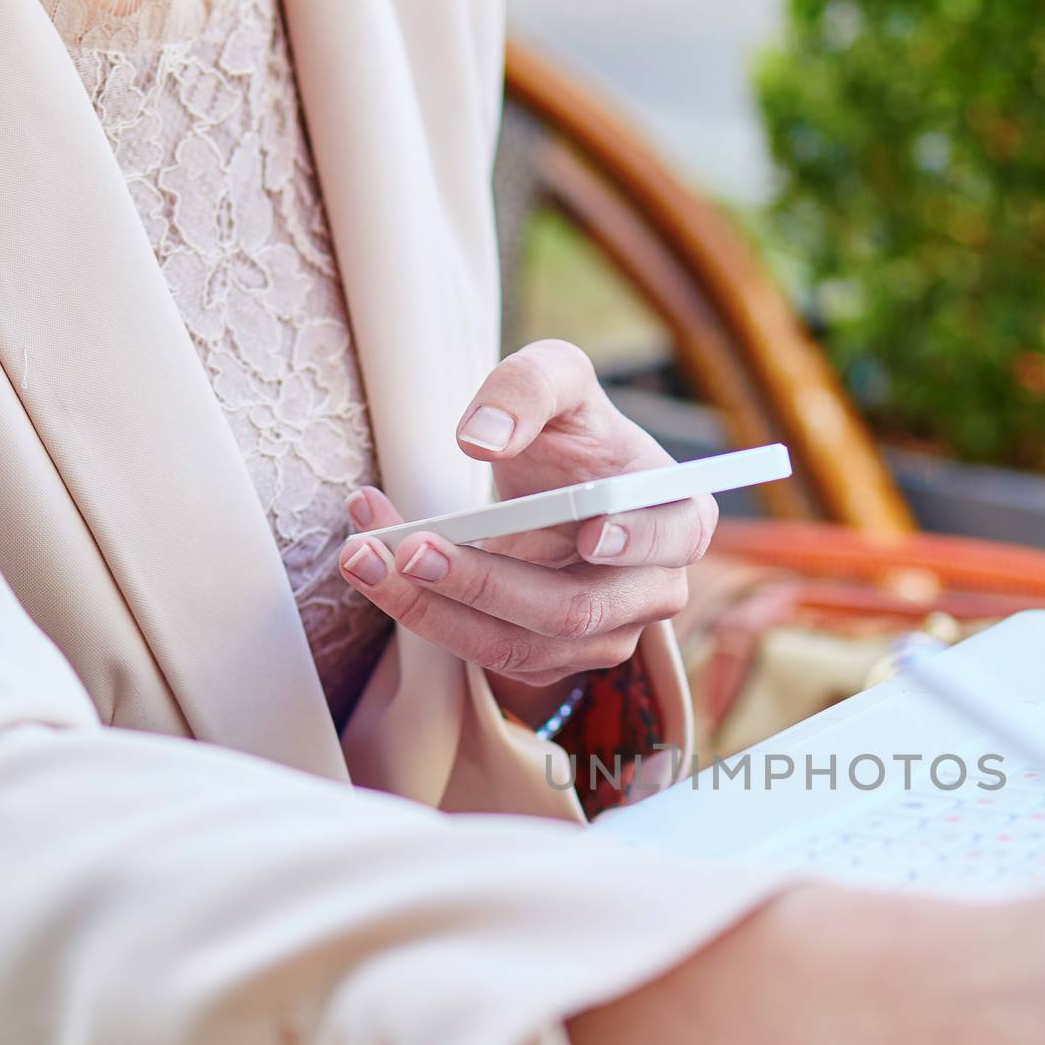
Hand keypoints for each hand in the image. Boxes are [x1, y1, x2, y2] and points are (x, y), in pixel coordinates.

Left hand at [338, 340, 716, 718]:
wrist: (552, 487)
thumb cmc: (570, 436)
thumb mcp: (557, 382)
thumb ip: (529, 387)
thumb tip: (481, 436)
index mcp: (680, 520)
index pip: (672, 538)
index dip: (637, 541)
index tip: (592, 533)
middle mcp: (654, 592)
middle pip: (576, 609)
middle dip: (486, 582)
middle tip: (412, 545)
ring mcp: (605, 638)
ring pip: (521, 646)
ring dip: (434, 605)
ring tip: (364, 552)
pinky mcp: (553, 662)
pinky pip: (488, 656)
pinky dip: (425, 613)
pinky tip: (376, 564)